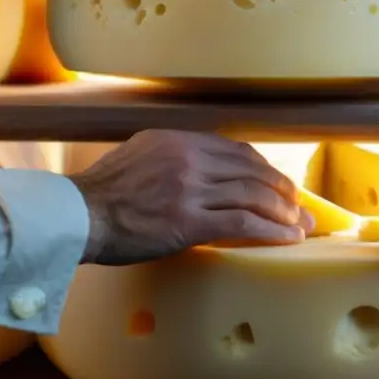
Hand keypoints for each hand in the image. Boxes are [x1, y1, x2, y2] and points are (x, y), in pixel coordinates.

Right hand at [69, 130, 314, 264]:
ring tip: (299, 225)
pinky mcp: (190, 221)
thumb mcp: (137, 156)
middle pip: (252, 171)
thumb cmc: (101, 194)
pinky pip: (243, 224)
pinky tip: (287, 239)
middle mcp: (189, 158)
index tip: (277, 183)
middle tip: (300, 206)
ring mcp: (191, 189)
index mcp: (178, 139)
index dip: (263, 168)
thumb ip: (170, 158)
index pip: (236, 150)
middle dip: (283, 190)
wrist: (77, 215)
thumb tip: (198, 171)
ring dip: (283, 212)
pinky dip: (270, 231)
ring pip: (253, 196)